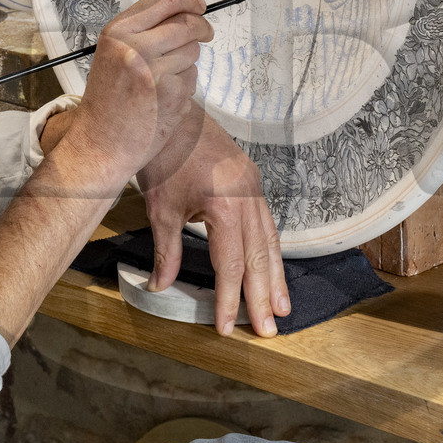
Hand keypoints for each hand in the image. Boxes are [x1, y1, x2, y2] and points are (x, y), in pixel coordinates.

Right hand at [64, 0, 211, 180]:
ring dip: (188, 61)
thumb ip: (142, 32)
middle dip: (202, 27)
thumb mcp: (113, 55)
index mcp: (118, 32)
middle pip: (186, 22)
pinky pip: (192, 77)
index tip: (200, 5)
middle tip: (206, 33)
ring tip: (163, 80)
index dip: (188, 0)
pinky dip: (185, 86)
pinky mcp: (171, 92)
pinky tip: (164, 99)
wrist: (99, 144)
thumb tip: (184, 14)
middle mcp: (134, 46)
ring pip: (192, 50)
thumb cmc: (107, 102)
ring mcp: (154, 69)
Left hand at [137, 103, 289, 336]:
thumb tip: (160, 286)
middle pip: (259, 257)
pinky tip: (271, 267)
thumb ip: (166, 252)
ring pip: (270, 240)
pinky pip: (266, 222)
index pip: (231, 265)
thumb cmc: (161, 156)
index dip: (231, 299)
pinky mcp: (252, 180)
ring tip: (281, 307)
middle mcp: (247, 196)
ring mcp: (253, 186)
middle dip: (263, 296)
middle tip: (269, 330)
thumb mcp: (160, 209)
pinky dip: (270, 249)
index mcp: (225, 205)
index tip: (229, 327)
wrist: (169, 112)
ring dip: (274, 276)